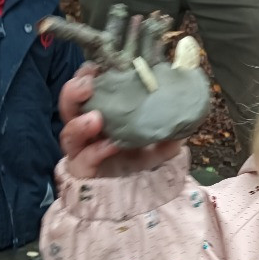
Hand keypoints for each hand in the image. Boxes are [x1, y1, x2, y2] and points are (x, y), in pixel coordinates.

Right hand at [42, 7, 209, 177]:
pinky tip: (111, 145)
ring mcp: (81, 150)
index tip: (98, 63)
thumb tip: (190, 109)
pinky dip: (97, 151)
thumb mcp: (161, 143)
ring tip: (96, 117)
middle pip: (69, 104)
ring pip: (68, 132)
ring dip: (80, 123)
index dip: (89, 73)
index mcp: (101, 112)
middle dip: (74, 90)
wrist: (135, 196)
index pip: (89, 88)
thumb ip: (172, 128)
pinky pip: (83, 159)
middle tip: (88, 82)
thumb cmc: (141, 162)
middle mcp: (86, 128)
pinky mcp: (82, 170)